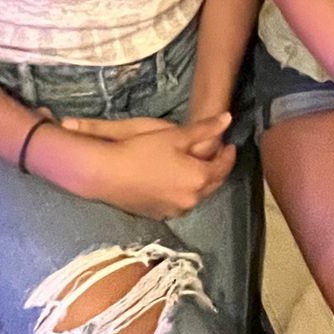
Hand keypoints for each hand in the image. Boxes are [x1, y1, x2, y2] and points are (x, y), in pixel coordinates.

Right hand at [30, 114, 234, 219]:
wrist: (103, 174)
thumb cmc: (140, 150)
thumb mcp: (174, 136)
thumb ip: (204, 129)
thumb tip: (228, 119)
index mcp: (198, 178)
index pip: (222, 167)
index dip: (228, 155)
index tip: (230, 145)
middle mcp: (190, 199)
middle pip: (212, 184)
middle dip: (218, 169)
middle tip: (218, 156)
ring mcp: (173, 210)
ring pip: (196, 196)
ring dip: (201, 183)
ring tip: (199, 168)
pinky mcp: (157, 214)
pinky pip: (179, 203)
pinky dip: (184, 192)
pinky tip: (177, 182)